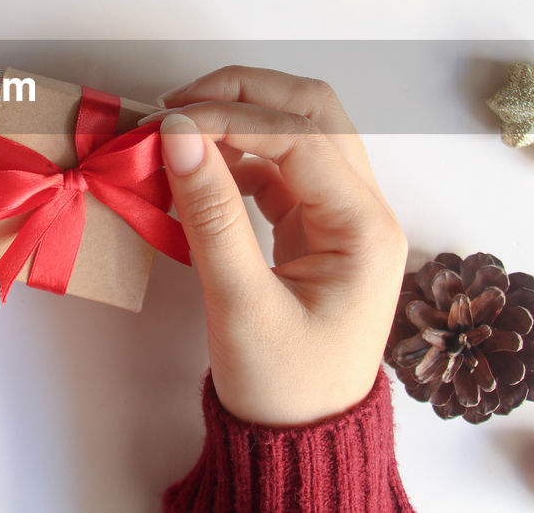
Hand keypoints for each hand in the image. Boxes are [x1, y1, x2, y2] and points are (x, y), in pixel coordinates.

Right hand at [143, 66, 406, 425]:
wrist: (301, 439)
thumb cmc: (282, 385)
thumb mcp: (240, 304)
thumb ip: (210, 215)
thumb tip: (178, 135)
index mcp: (366, 228)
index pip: (302, 136)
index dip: (232, 116)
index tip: (167, 123)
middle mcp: (365, 208)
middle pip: (313, 111)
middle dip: (243, 94)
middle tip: (174, 108)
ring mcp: (343, 213)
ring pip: (299, 129)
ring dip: (240, 117)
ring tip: (178, 134)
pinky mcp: (316, 224)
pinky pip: (280, 165)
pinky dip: (237, 153)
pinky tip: (196, 169)